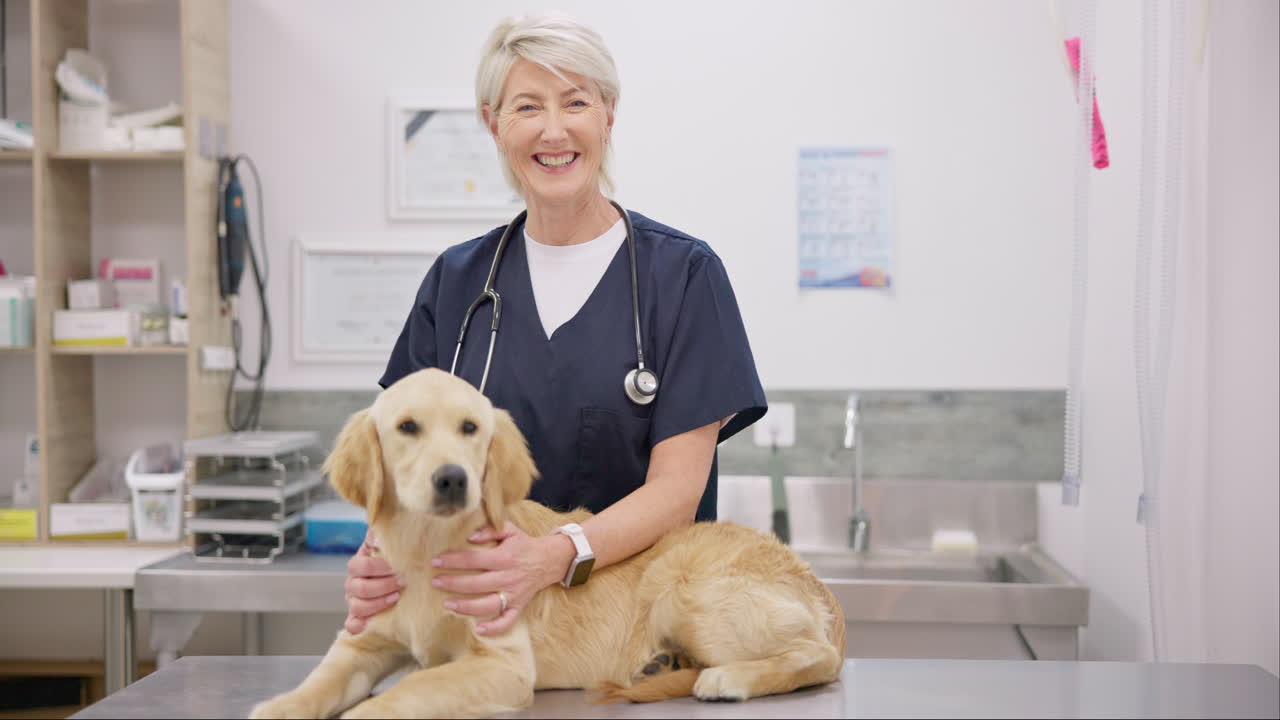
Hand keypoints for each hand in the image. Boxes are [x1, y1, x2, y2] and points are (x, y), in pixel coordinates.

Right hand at [343, 530, 404, 634]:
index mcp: (358, 564)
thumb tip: (377, 537)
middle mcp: (352, 583)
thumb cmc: (394, 560)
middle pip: (360, 588)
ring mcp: (353, 601)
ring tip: (396, 598)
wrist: (401, 578)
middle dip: (383, 586)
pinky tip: (372, 623)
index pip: (361, 566)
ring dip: (377, 604)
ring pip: (356, 607)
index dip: (379, 567)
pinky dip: (359, 625)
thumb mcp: (389, 544)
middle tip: (403, 583)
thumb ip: (382, 536)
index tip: (399, 568)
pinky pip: (351, 625)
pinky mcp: (357, 618)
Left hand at [430, 522, 573, 635]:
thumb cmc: (524, 544)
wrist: (549, 560)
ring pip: (488, 605)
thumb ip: (490, 529)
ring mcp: (514, 594)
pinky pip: (507, 621)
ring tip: (448, 605)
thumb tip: (470, 537)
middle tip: (435, 583)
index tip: (436, 562)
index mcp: (504, 557)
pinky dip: (495, 628)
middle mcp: (508, 577)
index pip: (474, 559)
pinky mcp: (518, 606)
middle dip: (453, 584)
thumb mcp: (510, 529)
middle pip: (476, 583)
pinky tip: (479, 630)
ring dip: (466, 607)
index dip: (453, 561)